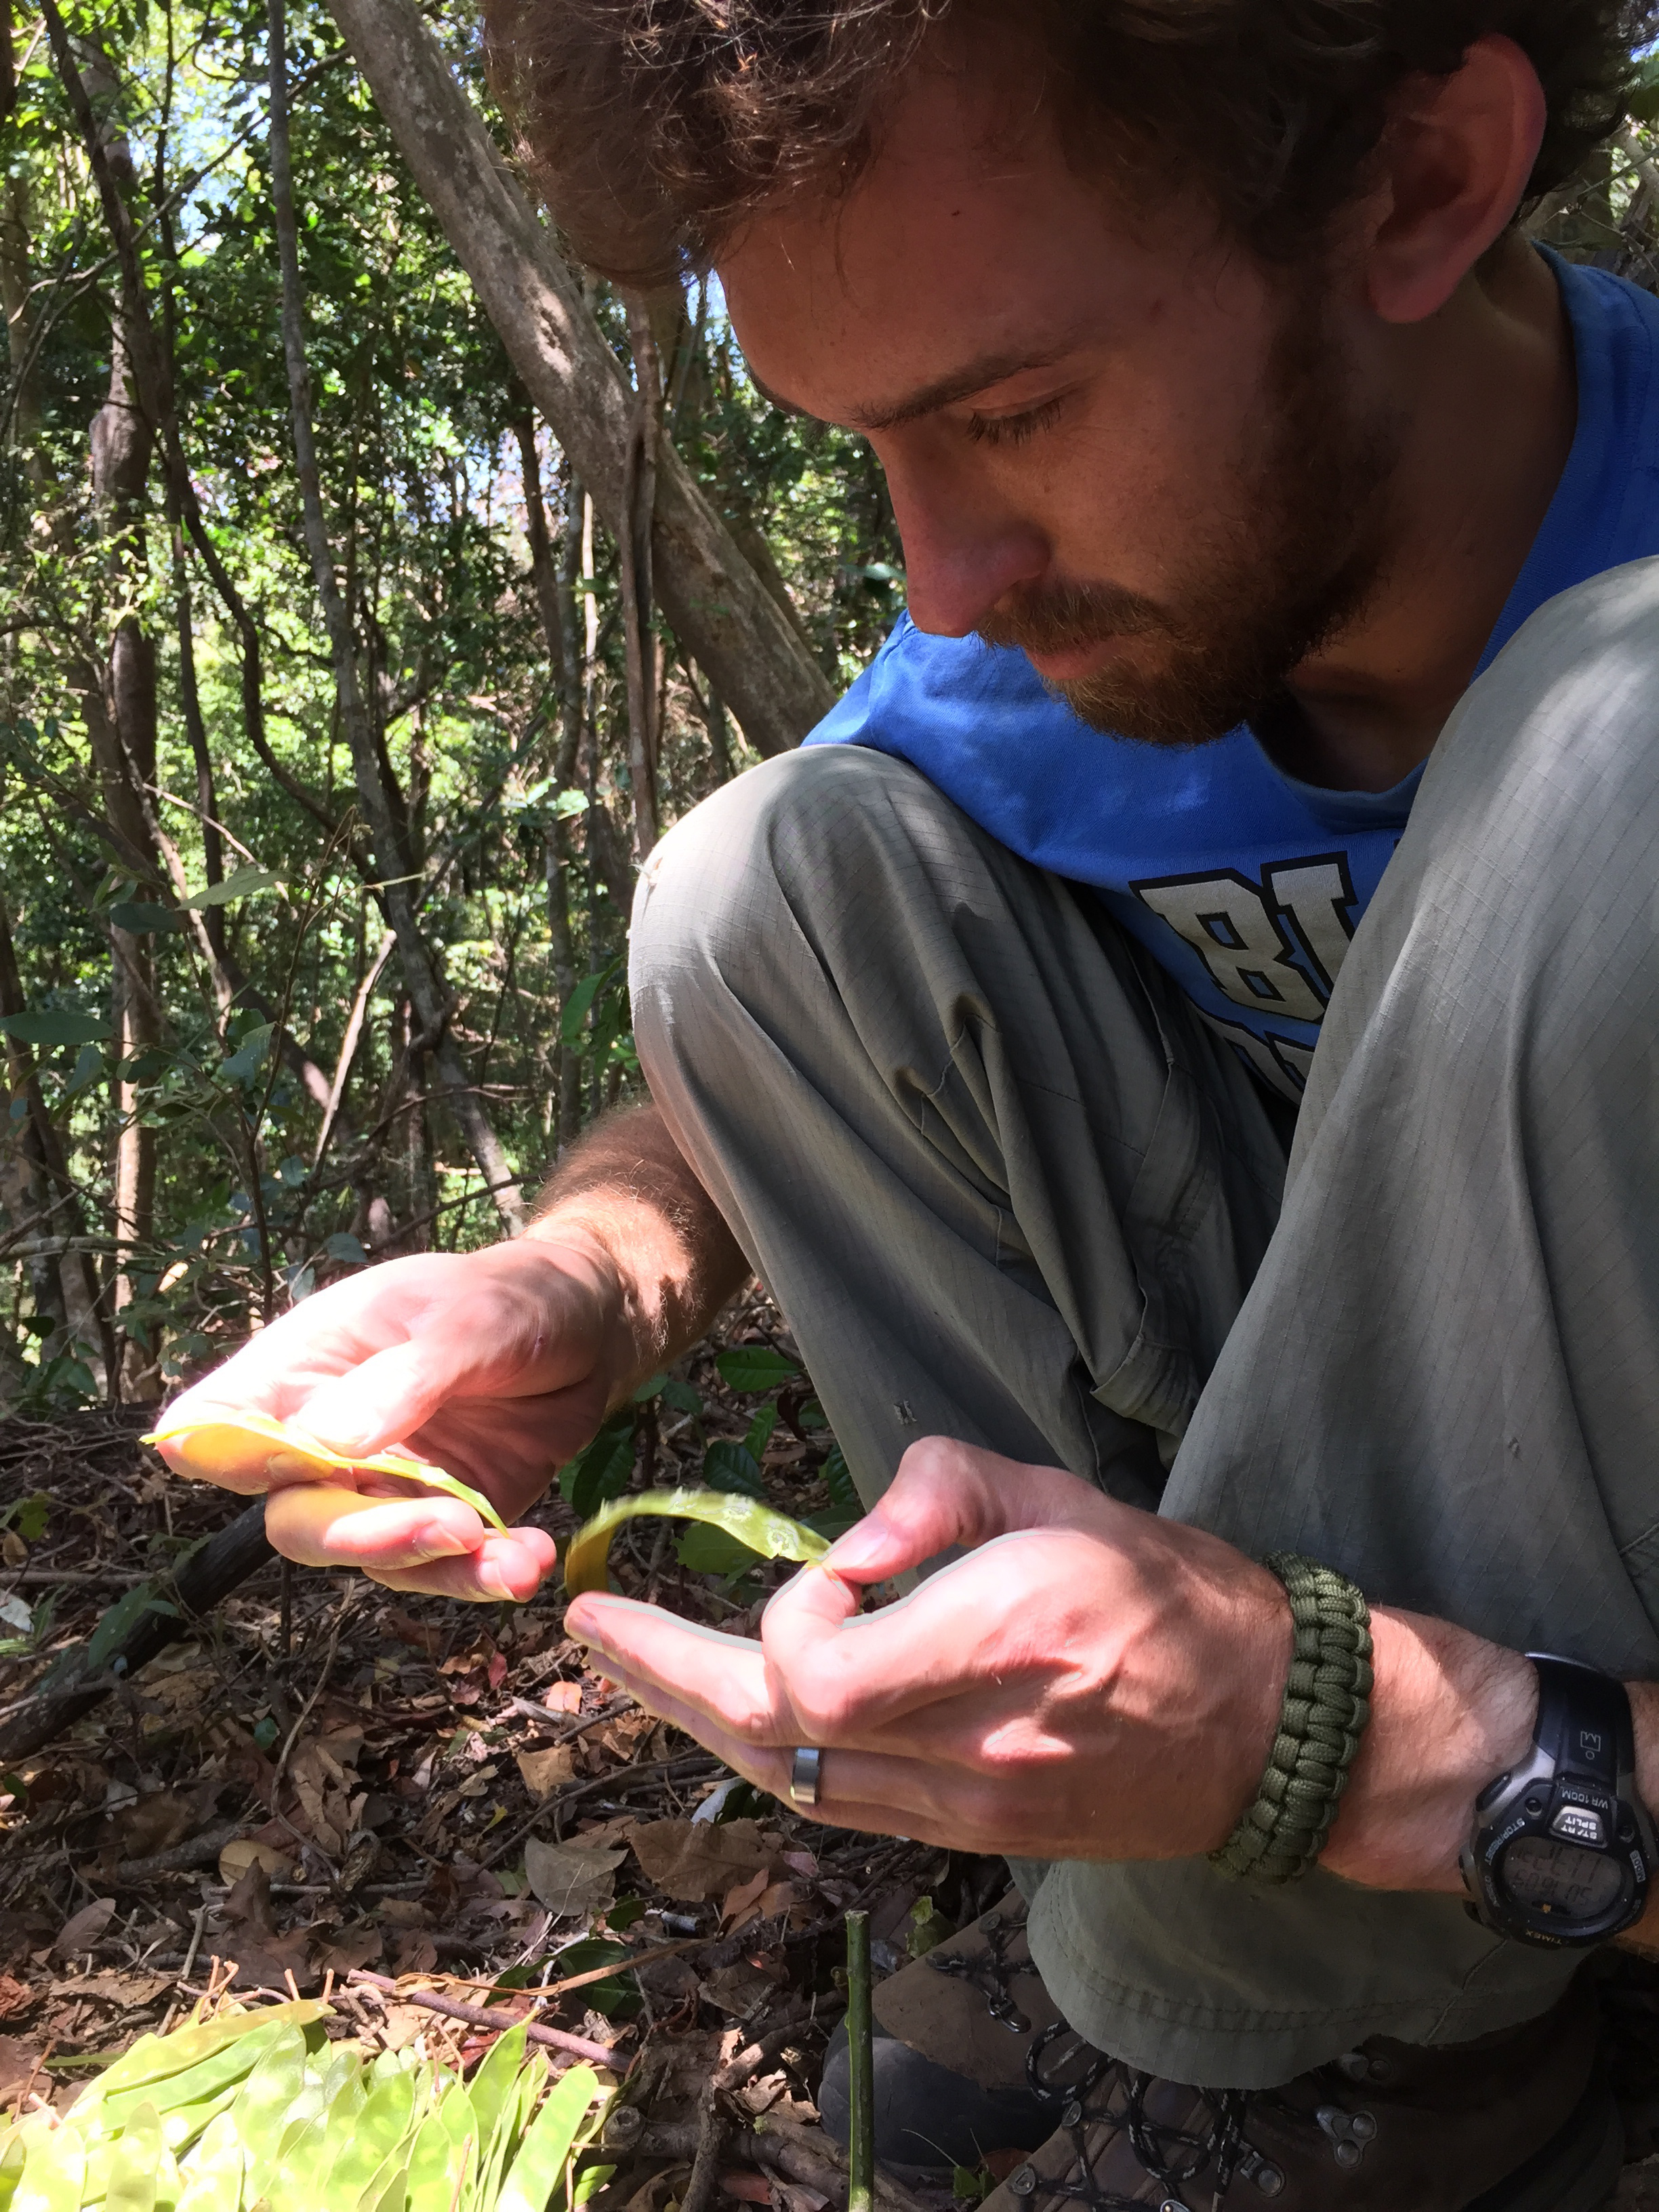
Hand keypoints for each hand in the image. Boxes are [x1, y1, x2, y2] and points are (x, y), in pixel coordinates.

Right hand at [152, 1233, 629, 1602]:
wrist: (591, 1327)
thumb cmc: (510, 1298)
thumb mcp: (468, 1317)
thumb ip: (403, 1378)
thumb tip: (324, 1443)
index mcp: (305, 1367)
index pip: (215, 1424)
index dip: (222, 1457)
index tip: (280, 1465)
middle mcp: (329, 1438)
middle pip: (295, 1516)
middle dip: (358, 1535)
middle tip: (443, 1523)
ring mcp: (387, 1486)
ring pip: (371, 1557)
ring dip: (431, 1563)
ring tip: (501, 1555)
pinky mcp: (447, 1520)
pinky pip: (445, 1568)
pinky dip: (484, 1576)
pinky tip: (527, 1562)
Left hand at [566, 1438, 1291, 1859]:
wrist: (1270, 1729)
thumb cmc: (1169, 1592)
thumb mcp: (1063, 1496)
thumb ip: (940, 1490)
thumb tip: (845, 1543)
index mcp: (1002, 1642)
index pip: (821, 1678)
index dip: (787, 1623)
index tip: (832, 1572)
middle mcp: (975, 1745)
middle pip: (777, 1740)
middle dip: (670, 1675)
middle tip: (593, 1624)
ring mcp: (973, 1810)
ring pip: (796, 1784)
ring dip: (704, 1721)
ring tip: (634, 1663)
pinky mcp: (979, 1837)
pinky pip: (844, 1805)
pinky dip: (777, 1754)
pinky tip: (736, 1715)